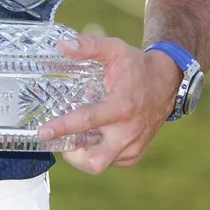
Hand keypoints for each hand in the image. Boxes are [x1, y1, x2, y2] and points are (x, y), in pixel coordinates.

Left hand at [36, 35, 181, 175]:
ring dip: (83, 154)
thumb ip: (89, 46)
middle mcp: (128, 131)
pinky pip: (110, 161)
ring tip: (74, 136)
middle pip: (95, 161)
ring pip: (101, 164)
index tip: (43, 131)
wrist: (167, 82)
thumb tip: (63, 46)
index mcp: (121, 106)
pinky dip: (97, 153)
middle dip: (72, 156)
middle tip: (59, 141)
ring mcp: (133, 145)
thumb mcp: (114, 49)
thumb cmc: (137, 66)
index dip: (62, 127)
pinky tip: (92, 137)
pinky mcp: (135, 153)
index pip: (87, 121)